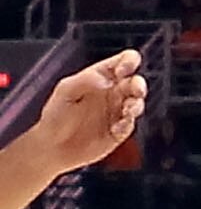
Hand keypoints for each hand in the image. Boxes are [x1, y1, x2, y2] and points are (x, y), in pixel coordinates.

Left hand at [33, 49, 145, 176]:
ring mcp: (117, 111)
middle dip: (140, 84)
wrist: (52, 148)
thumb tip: (106, 79)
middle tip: (136, 91)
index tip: (122, 71)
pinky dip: (127, 125)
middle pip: (136, 82)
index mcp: (103, 76)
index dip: (129, 61)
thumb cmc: (55, 115)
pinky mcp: (119, 131)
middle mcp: (113, 92)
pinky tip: (115, 129)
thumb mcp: (65, 91)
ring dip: (137, 105)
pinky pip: (130, 124)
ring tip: (127, 111)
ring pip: (138, 102)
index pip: (125, 61)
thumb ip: (85, 80)